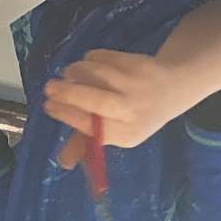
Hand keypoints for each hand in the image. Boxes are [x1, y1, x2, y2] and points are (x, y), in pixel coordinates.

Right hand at [43, 49, 191, 158]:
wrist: (171, 89)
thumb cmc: (135, 115)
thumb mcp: (118, 133)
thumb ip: (88, 143)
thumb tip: (63, 162)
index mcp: (126, 134)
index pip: (92, 127)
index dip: (67, 115)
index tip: (48, 105)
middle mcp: (133, 111)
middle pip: (96, 101)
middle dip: (68, 93)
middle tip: (50, 87)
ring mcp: (136, 85)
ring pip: (98, 74)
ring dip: (76, 71)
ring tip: (68, 73)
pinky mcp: (137, 63)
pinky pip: (105, 58)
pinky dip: (90, 59)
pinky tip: (87, 64)